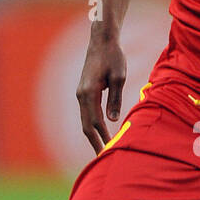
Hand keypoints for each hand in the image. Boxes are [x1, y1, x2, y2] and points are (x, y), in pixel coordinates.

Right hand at [76, 27, 126, 152]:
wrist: (102, 40)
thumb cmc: (113, 56)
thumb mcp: (119, 77)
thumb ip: (115, 99)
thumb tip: (112, 120)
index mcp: (88, 93)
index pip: (95, 122)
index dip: (103, 138)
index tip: (110, 151)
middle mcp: (81, 95)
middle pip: (86, 126)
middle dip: (95, 143)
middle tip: (102, 159)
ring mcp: (81, 94)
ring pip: (85, 120)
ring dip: (93, 136)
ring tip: (102, 150)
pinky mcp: (84, 92)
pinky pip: (87, 113)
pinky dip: (93, 126)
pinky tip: (100, 133)